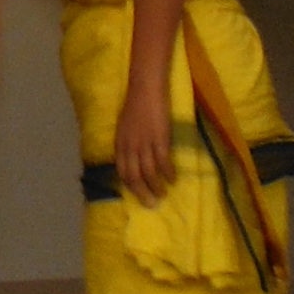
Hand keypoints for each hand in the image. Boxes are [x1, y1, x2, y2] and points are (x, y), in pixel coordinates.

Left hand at [113, 77, 174, 207]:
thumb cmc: (136, 105)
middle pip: (133, 177)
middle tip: (151, 204)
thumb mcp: (125, 126)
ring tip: (162, 195)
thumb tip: (133, 160)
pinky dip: (168, 173)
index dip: (129, 186)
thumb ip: (127, 143)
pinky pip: (163, 162)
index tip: (137, 196)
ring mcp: (144, 143)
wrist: (145, 88)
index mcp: (120, 143)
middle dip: (142, 193)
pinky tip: (173, 179)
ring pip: (148, 172)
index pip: (121, 171)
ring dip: (156, 187)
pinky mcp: (159, 138)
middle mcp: (129, 146)